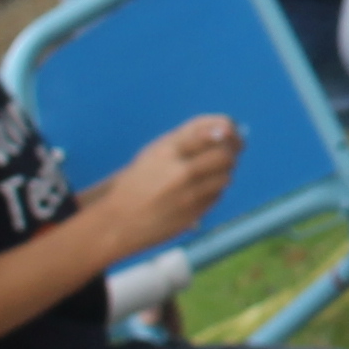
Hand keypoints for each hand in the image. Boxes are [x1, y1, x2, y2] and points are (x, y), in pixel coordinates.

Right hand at [94, 116, 239, 251]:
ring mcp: (188, 195)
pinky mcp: (193, 213)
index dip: (227, 129)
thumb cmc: (139, 182)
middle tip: (231, 150)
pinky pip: (216, 195)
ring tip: (210, 171)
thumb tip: (227, 126)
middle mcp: (179, 172)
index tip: (230, 130)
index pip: (209, 133)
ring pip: (225, 176)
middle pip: (224, 154)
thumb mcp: (155, 153)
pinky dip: (214, 190)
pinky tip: (199, 190)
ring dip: (224, 171)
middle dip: (231, 151)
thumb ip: (188, 137)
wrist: (117, 222)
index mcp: (166, 151)